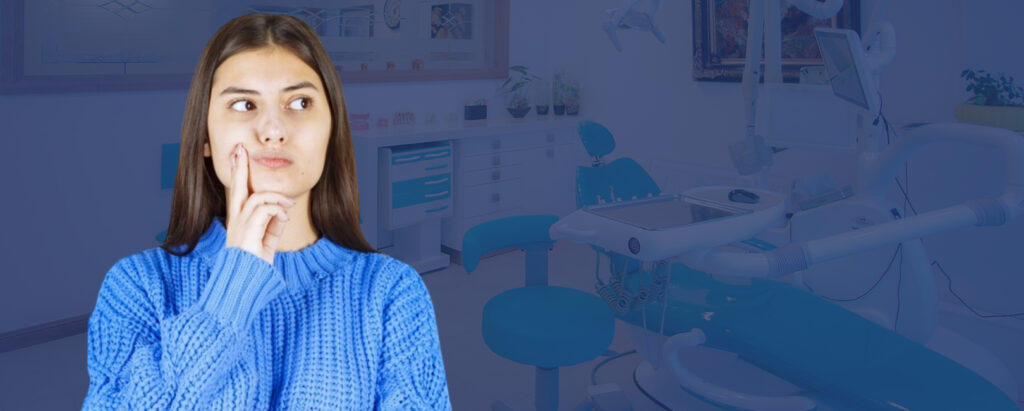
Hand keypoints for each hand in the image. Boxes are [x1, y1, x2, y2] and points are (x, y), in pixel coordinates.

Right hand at [224, 144, 294, 264]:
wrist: (245, 286)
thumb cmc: (254, 268)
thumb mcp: (267, 243)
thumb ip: (272, 228)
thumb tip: (283, 215)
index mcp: (238, 223)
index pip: (237, 194)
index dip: (238, 175)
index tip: (237, 156)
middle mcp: (235, 222)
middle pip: (236, 188)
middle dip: (239, 168)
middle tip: (239, 149)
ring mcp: (239, 227)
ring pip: (257, 198)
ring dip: (277, 198)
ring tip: (290, 205)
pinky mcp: (247, 233)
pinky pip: (265, 210)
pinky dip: (278, 211)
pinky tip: (286, 218)